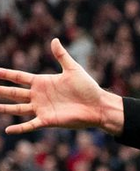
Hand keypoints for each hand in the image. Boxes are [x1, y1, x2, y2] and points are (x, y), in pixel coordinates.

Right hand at [0, 38, 124, 135]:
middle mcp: (38, 96)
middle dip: (0, 90)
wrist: (99, 106)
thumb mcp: (73, 69)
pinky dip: (20, 128)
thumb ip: (61, 56)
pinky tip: (8, 130)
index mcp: (42, 82)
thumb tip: (54, 40)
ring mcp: (42, 108)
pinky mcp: (48, 120)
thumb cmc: (88, 88)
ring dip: (5, 108)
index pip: (18, 77)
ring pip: (18, 108)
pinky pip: (31, 124)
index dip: (4, 74)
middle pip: (13, 92)